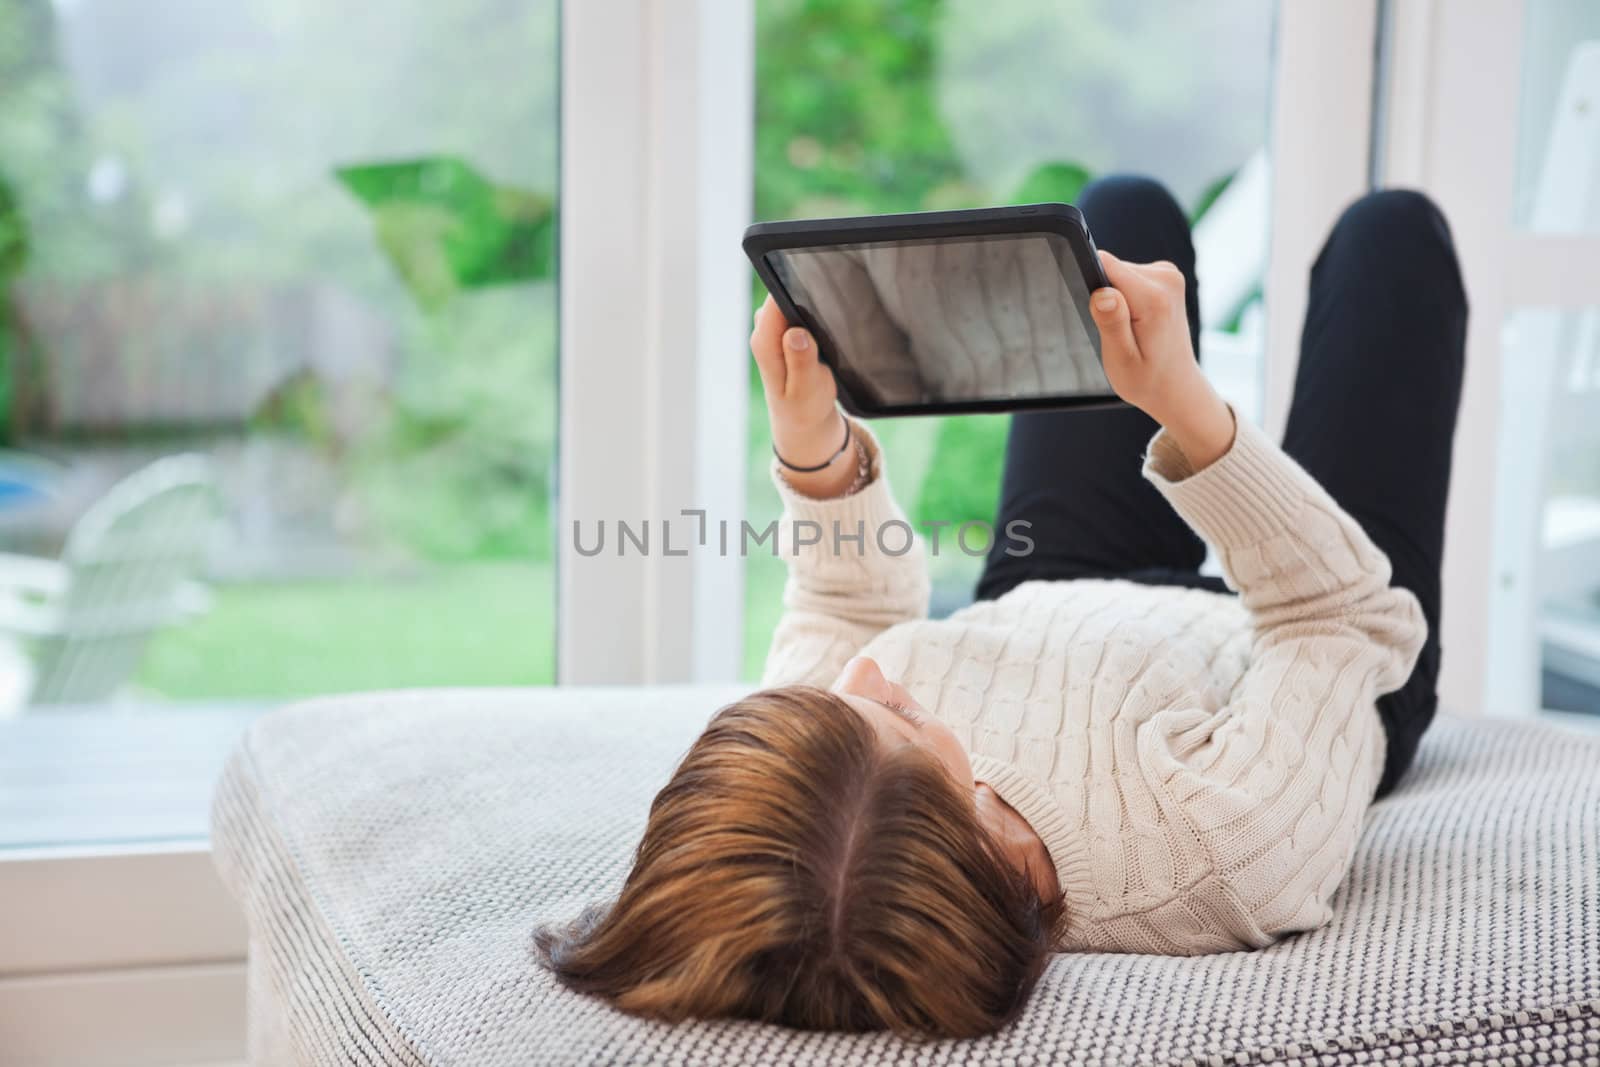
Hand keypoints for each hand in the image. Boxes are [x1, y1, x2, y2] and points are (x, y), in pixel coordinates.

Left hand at [751, 295, 857, 496]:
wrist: (802, 420)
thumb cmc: (804, 408)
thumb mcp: (805, 390)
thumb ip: (800, 361)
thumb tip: (795, 333)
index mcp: (765, 343)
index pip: (776, 299)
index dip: (797, 291)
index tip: (818, 298)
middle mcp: (764, 332)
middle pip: (784, 294)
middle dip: (807, 301)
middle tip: (825, 327)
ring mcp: (773, 330)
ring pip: (793, 301)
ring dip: (811, 310)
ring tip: (824, 336)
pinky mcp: (785, 330)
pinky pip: (797, 311)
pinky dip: (812, 318)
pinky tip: (822, 335)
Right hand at [1089, 251, 1234, 469]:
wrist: (1176, 386)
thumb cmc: (1147, 379)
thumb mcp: (1121, 360)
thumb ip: (1111, 323)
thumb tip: (1101, 292)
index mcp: (1154, 298)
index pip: (1104, 265)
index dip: (1093, 289)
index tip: (1102, 318)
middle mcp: (1166, 278)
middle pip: (1111, 268)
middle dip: (1105, 298)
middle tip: (1119, 332)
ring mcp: (1169, 274)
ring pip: (1119, 272)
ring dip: (1117, 300)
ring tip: (1130, 330)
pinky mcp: (1165, 276)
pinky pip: (1129, 277)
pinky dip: (1126, 298)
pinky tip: (1138, 322)